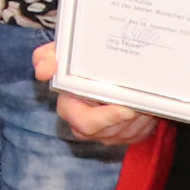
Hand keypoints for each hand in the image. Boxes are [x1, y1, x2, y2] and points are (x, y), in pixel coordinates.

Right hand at [33, 42, 158, 149]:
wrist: (102, 68)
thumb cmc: (78, 60)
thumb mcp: (59, 53)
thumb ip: (45, 57)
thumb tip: (42, 71)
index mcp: (68, 109)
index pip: (85, 123)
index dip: (106, 118)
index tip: (127, 108)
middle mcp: (84, 127)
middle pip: (110, 132)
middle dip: (128, 117)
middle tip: (141, 102)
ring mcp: (104, 135)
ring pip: (127, 132)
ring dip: (140, 117)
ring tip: (145, 98)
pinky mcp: (123, 136)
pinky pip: (138, 134)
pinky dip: (145, 121)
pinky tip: (146, 106)